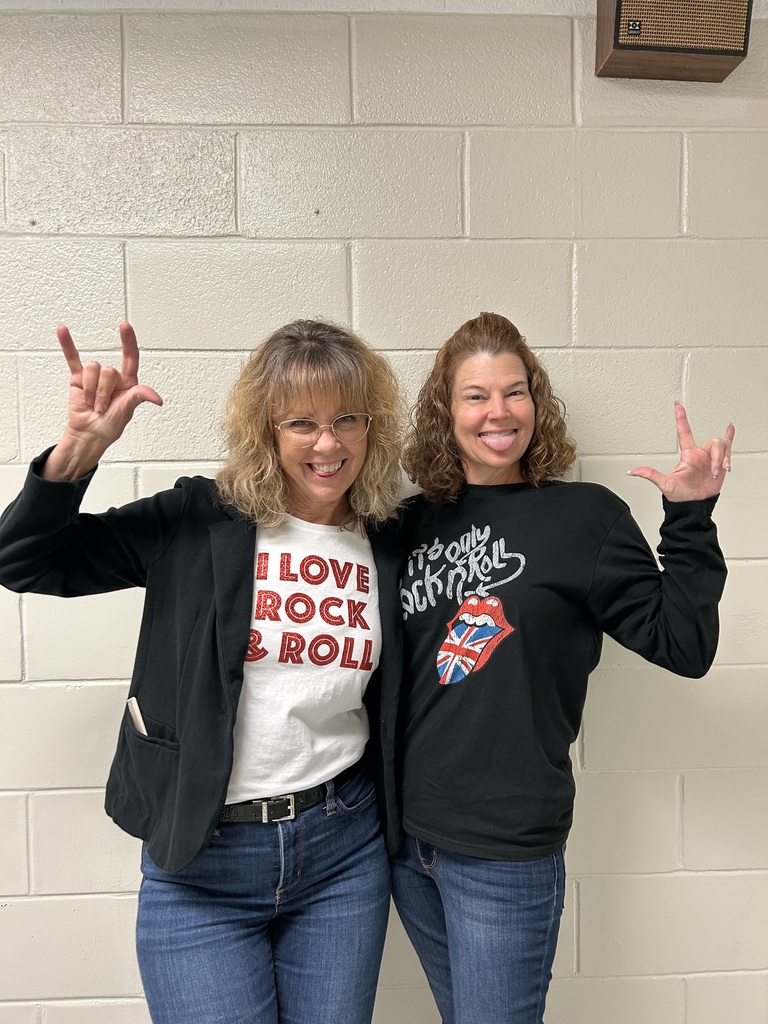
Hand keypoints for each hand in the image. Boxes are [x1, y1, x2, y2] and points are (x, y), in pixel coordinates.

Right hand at [42, 322, 162, 479]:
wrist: (88, 435)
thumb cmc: (109, 426)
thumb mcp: (126, 412)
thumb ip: (138, 398)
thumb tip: (156, 398)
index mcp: (128, 382)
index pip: (130, 358)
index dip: (128, 341)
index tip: (125, 326)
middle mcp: (112, 377)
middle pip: (107, 370)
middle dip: (103, 392)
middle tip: (102, 407)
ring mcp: (94, 377)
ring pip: (92, 369)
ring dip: (91, 390)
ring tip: (91, 403)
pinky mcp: (78, 379)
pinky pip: (72, 359)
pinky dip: (67, 345)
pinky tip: (63, 331)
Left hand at [627, 402, 734, 501]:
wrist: (695, 504)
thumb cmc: (681, 495)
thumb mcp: (665, 484)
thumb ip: (650, 475)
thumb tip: (633, 471)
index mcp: (688, 454)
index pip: (684, 431)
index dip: (681, 417)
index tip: (677, 405)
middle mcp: (700, 453)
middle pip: (715, 442)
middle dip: (717, 457)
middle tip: (713, 472)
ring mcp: (711, 457)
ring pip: (723, 447)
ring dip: (723, 460)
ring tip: (718, 473)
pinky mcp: (721, 462)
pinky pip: (728, 446)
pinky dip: (730, 439)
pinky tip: (731, 429)